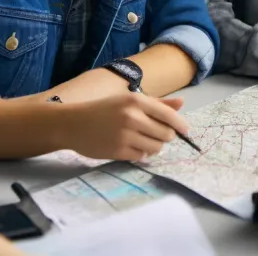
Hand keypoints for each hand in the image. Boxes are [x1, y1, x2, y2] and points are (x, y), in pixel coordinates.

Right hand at [57, 93, 188, 160]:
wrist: (72, 123)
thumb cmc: (103, 110)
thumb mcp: (129, 100)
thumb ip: (157, 103)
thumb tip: (181, 103)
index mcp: (136, 101)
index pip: (168, 115)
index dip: (180, 125)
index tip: (185, 131)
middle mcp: (132, 117)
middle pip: (166, 134)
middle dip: (165, 137)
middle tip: (156, 135)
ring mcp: (125, 135)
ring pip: (156, 148)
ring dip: (154, 147)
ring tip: (143, 141)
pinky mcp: (117, 151)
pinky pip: (141, 157)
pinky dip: (140, 154)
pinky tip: (131, 147)